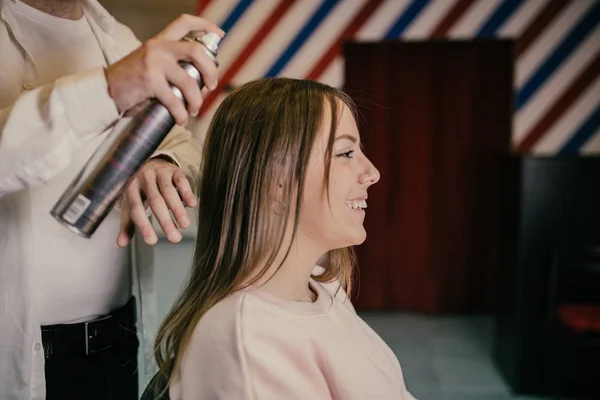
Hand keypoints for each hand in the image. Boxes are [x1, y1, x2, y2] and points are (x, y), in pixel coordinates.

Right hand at [105, 14, 224, 125]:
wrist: (104, 90)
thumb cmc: (131, 80)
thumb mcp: (151, 63)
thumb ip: (171, 64)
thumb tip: (200, 80)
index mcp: (160, 41)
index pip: (185, 23)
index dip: (205, 25)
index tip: (220, 34)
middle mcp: (158, 47)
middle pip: (196, 51)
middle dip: (211, 70)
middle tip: (211, 85)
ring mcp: (153, 62)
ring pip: (188, 80)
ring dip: (196, 99)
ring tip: (194, 109)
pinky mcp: (149, 80)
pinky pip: (174, 99)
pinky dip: (181, 113)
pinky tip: (181, 119)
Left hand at [116, 158, 197, 247]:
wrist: (148, 163)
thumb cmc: (139, 190)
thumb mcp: (130, 204)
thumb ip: (127, 224)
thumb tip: (120, 244)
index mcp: (130, 188)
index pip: (136, 208)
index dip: (144, 225)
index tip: (152, 241)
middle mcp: (144, 178)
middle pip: (155, 201)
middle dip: (165, 221)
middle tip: (175, 238)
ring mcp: (159, 172)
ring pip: (168, 191)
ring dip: (178, 209)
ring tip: (185, 225)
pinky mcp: (173, 170)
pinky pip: (181, 180)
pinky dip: (187, 193)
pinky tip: (192, 204)